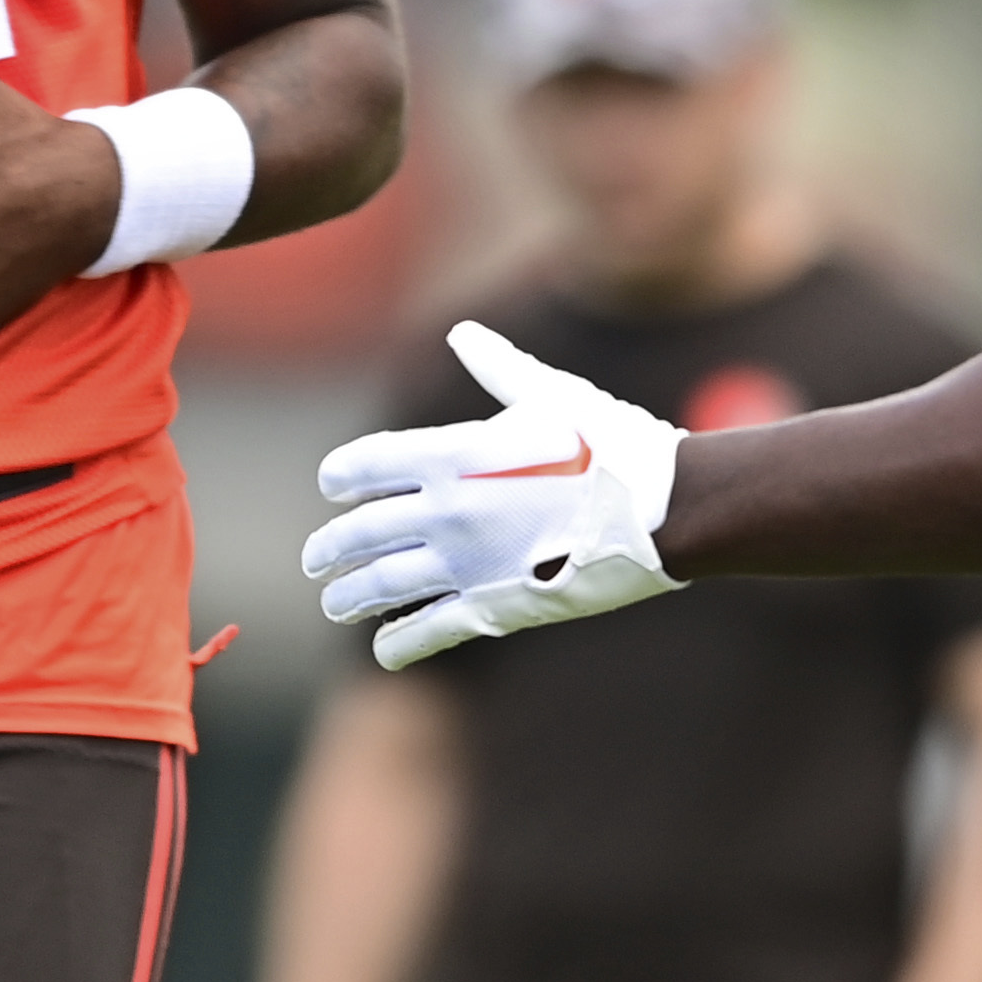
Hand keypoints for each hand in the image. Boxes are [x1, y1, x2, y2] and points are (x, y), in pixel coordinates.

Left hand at [306, 325, 684, 668]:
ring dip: (352, 597)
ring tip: (337, 603)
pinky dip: (400, 644)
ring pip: (383, 586)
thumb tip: (463, 332)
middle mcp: (446, 510)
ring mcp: (466, 564)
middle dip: (332, 548)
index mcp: (453, 453)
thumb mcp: (552, 394)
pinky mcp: (495, 608)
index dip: (342, 476)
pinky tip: (384, 649)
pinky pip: (429, 630)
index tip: (332, 485)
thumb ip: (498, 369)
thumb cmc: (613, 443)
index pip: (366, 465)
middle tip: (316, 560)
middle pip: (362, 532)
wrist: (664, 509)